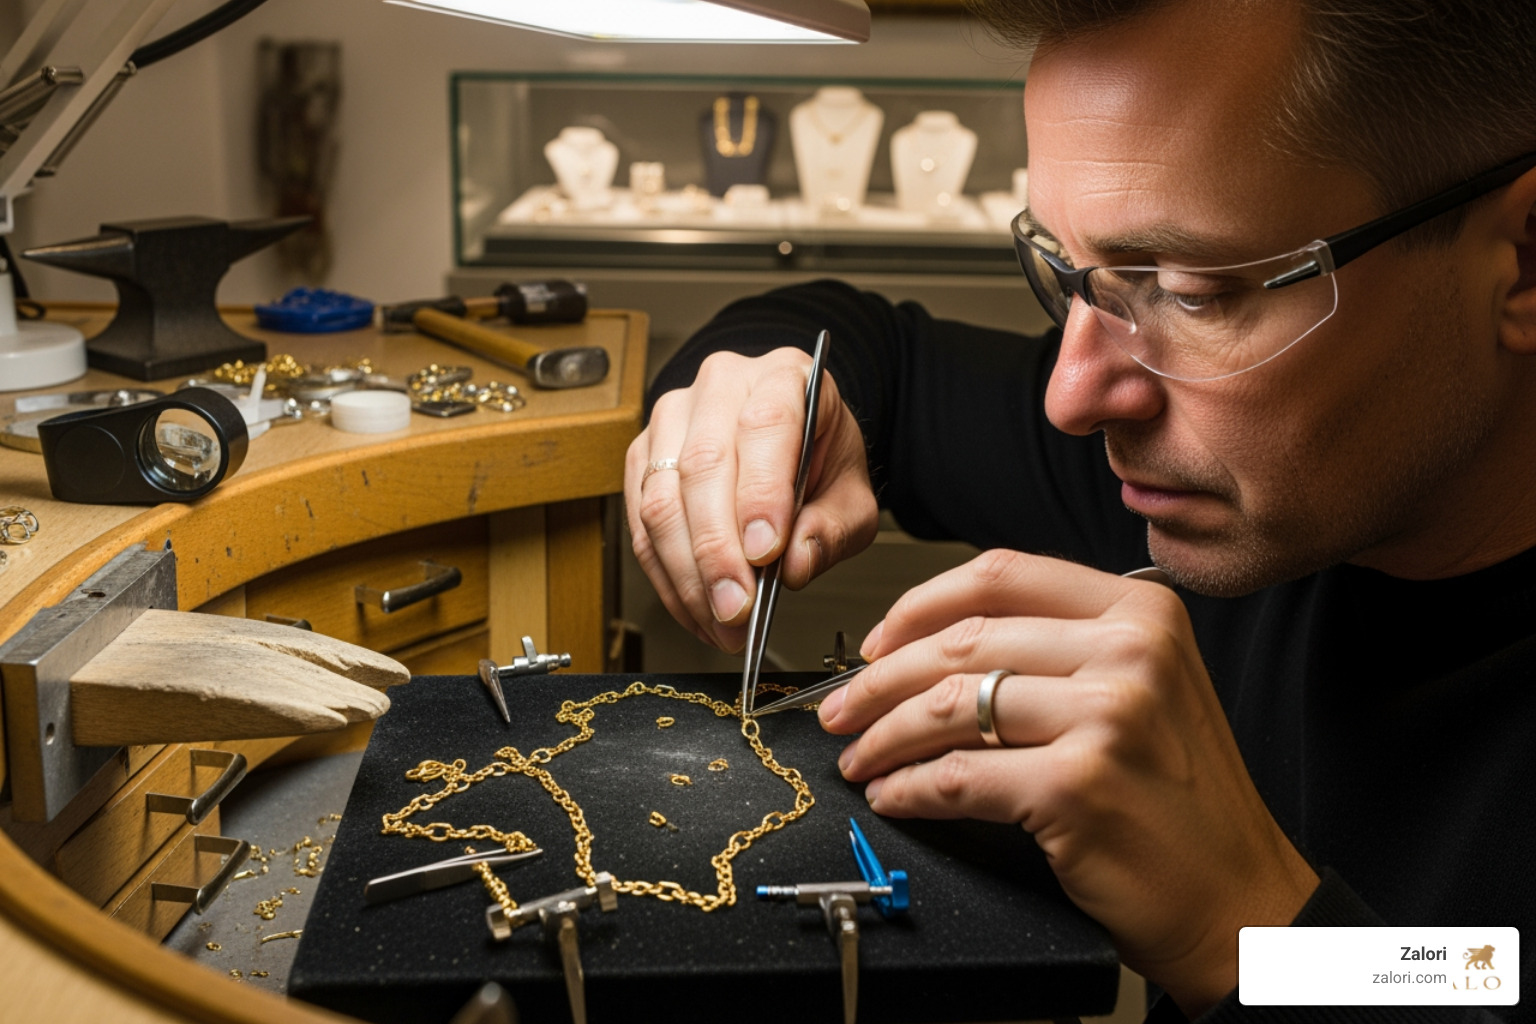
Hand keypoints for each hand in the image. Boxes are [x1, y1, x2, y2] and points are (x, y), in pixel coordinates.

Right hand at [626, 347, 877, 650]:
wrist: (791, 441)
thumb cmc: (820, 460)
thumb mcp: (853, 495)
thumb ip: (833, 529)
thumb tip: (794, 566)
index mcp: (783, 377)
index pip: (765, 426)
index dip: (761, 494)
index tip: (767, 554)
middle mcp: (722, 386)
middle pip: (703, 466)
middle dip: (717, 551)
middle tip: (737, 608)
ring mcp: (674, 418)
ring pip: (662, 500)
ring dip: (687, 574)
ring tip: (720, 621)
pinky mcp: (643, 456)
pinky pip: (641, 523)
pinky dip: (666, 576)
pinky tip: (695, 609)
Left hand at [818, 550, 1318, 1014]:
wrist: (1238, 896)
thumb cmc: (1181, 801)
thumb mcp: (1143, 689)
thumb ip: (1061, 648)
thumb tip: (932, 642)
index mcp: (1142, 613)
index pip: (1001, 576)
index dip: (920, 604)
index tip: (878, 639)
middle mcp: (1130, 652)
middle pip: (964, 639)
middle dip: (881, 677)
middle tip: (843, 708)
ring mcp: (1107, 716)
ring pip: (949, 704)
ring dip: (884, 734)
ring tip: (859, 757)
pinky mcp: (1078, 785)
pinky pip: (957, 777)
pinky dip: (909, 788)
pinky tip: (894, 795)